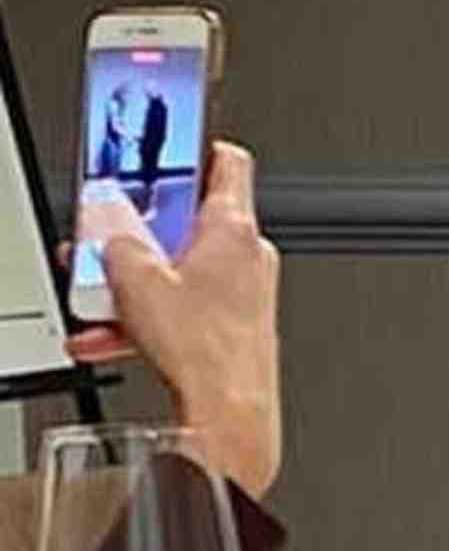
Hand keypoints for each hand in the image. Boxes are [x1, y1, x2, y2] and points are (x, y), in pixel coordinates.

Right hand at [79, 139, 282, 497]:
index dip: (195, 141)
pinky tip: (109, 336)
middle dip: (138, 231)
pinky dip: (147, 316)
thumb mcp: (137, 280)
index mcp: (233, 227)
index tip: (170, 135)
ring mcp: (245, 292)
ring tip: (97, 298)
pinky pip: (184, 307)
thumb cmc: (207, 351)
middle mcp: (248, 255)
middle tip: (105, 238)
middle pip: (186, 220)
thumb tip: (106, 216)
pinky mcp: (236, 325)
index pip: (225, 160)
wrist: (232, 415)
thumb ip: (116, 239)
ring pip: (179, 269)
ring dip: (134, 281)